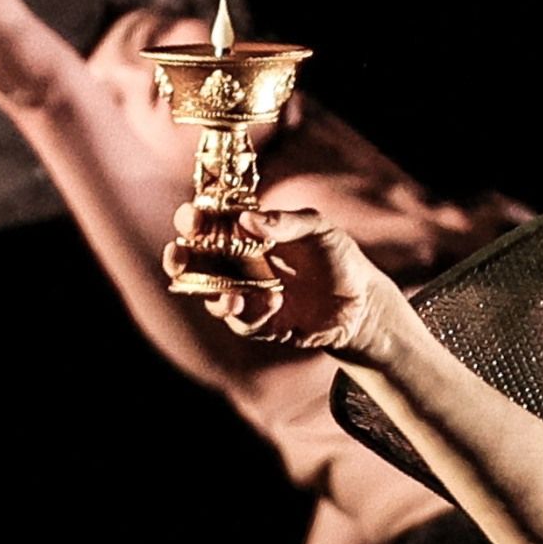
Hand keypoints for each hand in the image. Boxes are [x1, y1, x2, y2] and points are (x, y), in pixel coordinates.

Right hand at [165, 201, 393, 355]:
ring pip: (209, 296)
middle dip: (179, 258)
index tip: (192, 219)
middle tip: (178, 255)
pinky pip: (243, 322)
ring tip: (229, 296)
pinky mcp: (261, 324)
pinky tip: (272, 304)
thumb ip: (285, 222)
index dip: (193, 220)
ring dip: (211, 294)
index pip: (208, 224)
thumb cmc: (338, 258)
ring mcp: (246, 296)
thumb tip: (245, 219)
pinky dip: (251, 314)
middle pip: (194, 261)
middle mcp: (238, 265)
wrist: (363, 302)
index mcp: (247, 235)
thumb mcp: (318, 228)